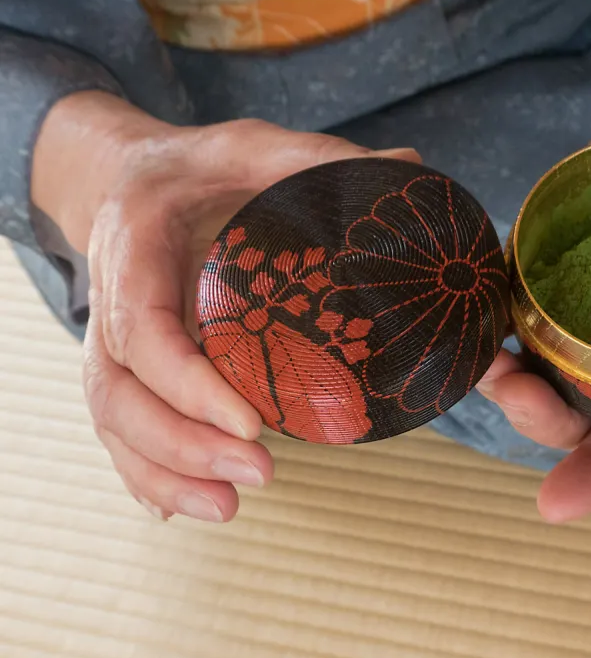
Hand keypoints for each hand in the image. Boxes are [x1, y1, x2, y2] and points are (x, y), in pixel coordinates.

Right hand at [31, 92, 418, 521]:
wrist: (136, 177)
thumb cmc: (203, 166)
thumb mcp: (253, 146)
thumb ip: (320, 159)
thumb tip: (411, 169)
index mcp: (135, 244)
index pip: (143, 328)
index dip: (188, 383)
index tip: (251, 421)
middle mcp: (111, 299)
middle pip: (118, 391)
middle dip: (181, 445)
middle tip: (260, 475)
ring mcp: (113, 339)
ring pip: (114, 421)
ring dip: (166, 472)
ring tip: (228, 510)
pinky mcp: (127, 368)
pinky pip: (122, 429)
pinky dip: (148, 473)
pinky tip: (185, 508)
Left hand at [475, 0, 590, 522]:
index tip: (558, 500)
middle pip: (572, 407)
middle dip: (540, 424)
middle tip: (521, 404)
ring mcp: (579, 296)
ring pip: (531, 357)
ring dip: (504, 376)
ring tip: (493, 369)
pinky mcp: (546, 248)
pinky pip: (507, 290)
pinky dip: (485, 312)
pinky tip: (472, 316)